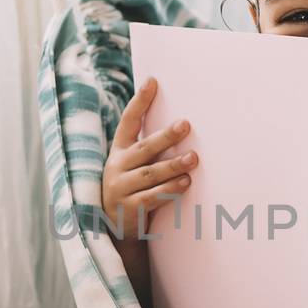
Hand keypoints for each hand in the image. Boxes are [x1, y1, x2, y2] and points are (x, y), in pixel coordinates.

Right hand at [101, 76, 198, 247]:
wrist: (114, 226)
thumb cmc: (132, 186)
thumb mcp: (133, 164)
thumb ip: (149, 146)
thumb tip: (180, 121)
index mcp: (119, 150)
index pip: (128, 121)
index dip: (140, 101)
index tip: (152, 81)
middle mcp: (117, 166)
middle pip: (144, 148)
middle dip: (165, 136)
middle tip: (186, 125)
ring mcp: (121, 188)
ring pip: (150, 174)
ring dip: (173, 165)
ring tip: (194, 158)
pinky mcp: (129, 209)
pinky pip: (152, 197)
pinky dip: (170, 189)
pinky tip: (186, 182)